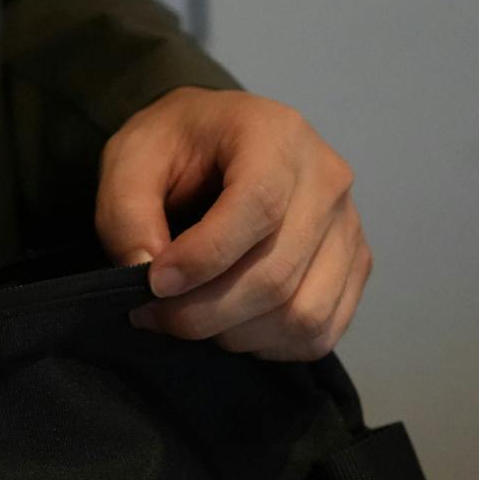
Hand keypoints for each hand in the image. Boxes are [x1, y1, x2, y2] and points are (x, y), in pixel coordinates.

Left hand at [95, 87, 371, 360]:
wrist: (211, 140)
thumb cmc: (171, 147)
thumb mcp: (129, 159)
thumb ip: (127, 213)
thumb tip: (144, 271)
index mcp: (274, 134)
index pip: (258, 206)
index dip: (202, 258)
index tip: (154, 284)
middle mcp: (326, 178)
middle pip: (277, 272)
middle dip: (203, 310)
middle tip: (152, 314)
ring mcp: (347, 225)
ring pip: (302, 312)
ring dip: (234, 333)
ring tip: (188, 317)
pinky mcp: (351, 264)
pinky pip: (321, 330)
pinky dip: (268, 345)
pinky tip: (228, 326)